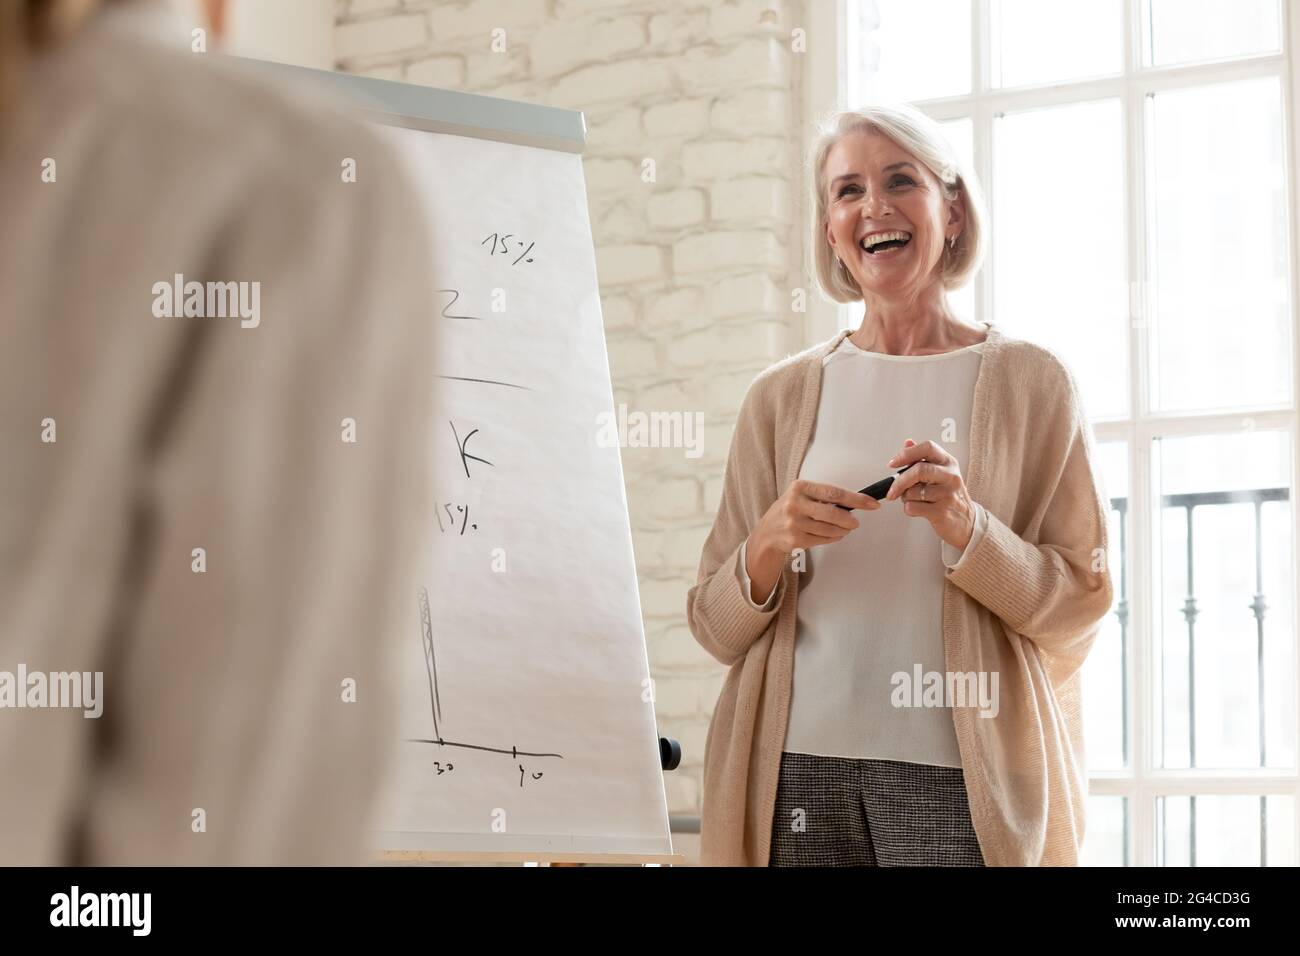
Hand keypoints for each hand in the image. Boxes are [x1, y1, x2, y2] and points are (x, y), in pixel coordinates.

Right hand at [745, 479, 879, 603]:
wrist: (767, 532)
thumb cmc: (790, 510)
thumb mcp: (801, 495)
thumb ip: (823, 496)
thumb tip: (855, 501)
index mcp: (800, 487)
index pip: (834, 493)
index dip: (856, 499)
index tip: (872, 503)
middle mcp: (795, 504)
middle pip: (833, 513)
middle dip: (850, 520)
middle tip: (856, 522)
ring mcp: (794, 523)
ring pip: (830, 529)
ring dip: (843, 530)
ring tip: (845, 528)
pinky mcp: (795, 539)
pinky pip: (823, 539)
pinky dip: (833, 538)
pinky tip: (834, 534)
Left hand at [883, 438, 975, 551]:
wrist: (967, 522)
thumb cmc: (949, 495)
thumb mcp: (940, 472)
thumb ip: (923, 458)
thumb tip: (908, 443)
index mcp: (948, 462)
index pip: (927, 448)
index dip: (907, 453)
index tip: (893, 463)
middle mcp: (951, 476)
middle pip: (918, 470)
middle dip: (899, 482)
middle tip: (892, 490)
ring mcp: (948, 494)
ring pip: (913, 492)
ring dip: (906, 498)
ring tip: (915, 500)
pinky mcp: (942, 512)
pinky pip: (913, 507)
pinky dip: (909, 509)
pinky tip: (919, 509)